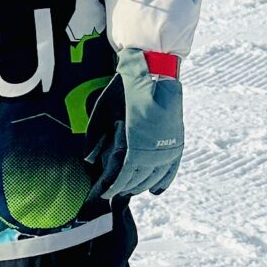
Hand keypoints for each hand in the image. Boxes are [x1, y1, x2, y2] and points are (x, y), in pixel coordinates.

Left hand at [103, 51, 184, 199]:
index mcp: (135, 145)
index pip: (123, 177)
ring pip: (154, 178)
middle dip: (124, 189)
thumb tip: (89, 160)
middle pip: (138, 180)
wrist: (156, 72)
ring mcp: (168, 148)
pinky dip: (163, 181)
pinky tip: (155, 190)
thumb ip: (95, 137)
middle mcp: (154, 151)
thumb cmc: (126, 91)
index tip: (103, 194)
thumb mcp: (104, 111)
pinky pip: (171, 170)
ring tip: (129, 189)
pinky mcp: (177, 143)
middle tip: (113, 192)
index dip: (112, 188)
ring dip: (140, 186)